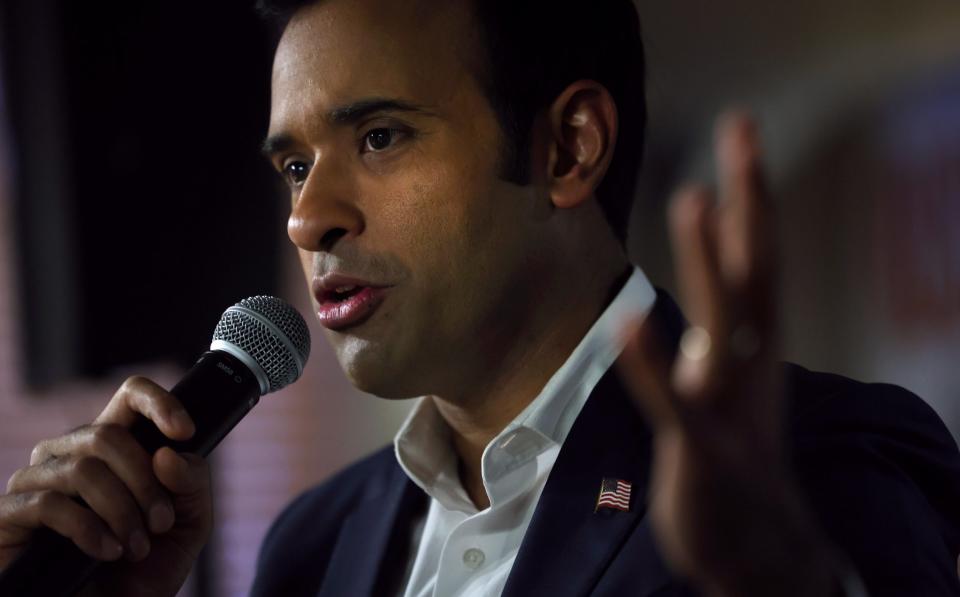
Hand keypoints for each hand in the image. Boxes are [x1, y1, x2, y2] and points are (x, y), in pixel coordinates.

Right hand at [0, 376, 212, 596]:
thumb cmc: (142, 569)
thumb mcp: (187, 525)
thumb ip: (192, 484)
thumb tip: (168, 454)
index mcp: (114, 447)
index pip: (129, 395)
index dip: (159, 402)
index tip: (185, 430)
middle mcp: (69, 453)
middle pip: (109, 435)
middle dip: (145, 481)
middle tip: (161, 523)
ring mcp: (35, 480)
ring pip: (84, 468)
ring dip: (122, 511)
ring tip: (136, 547)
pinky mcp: (9, 514)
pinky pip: (50, 503)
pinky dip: (89, 529)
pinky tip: (106, 551)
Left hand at [617, 113, 844, 595]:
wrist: (755, 547)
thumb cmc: (734, 453)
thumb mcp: (728, 382)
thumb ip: (716, 328)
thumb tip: (701, 278)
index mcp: (754, 347)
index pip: (760, 257)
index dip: (753, 195)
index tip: (743, 131)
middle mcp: (751, 365)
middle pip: (757, 271)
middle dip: (750, 201)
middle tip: (742, 131)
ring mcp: (729, 407)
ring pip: (723, 326)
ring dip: (709, 263)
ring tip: (694, 199)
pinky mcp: (700, 452)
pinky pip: (673, 404)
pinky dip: (652, 366)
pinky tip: (626, 324)